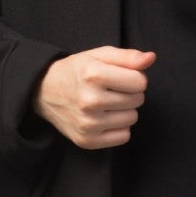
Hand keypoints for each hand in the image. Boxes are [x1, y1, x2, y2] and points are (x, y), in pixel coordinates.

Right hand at [34, 46, 155, 148]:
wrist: (44, 92)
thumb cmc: (77, 72)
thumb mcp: (99, 55)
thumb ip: (127, 56)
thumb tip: (150, 58)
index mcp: (93, 75)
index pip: (140, 81)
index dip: (134, 77)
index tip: (120, 77)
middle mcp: (90, 100)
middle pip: (137, 100)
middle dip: (129, 93)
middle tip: (110, 90)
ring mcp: (88, 123)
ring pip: (132, 118)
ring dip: (125, 110)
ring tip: (106, 103)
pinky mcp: (87, 141)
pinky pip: (124, 136)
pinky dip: (118, 127)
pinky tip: (104, 118)